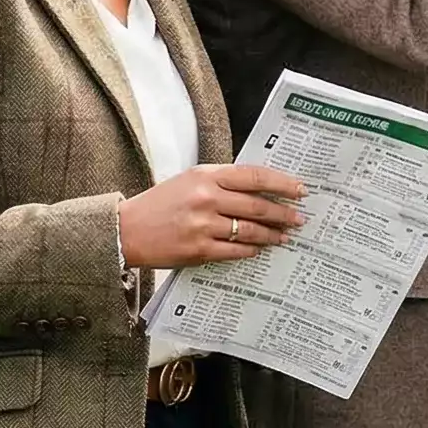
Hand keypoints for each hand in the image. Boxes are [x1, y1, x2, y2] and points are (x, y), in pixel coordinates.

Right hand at [118, 164, 306, 268]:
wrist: (126, 230)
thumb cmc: (159, 204)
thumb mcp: (189, 181)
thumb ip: (221, 182)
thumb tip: (259, 190)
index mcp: (206, 175)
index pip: (254, 176)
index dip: (282, 183)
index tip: (301, 190)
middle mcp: (206, 198)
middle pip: (258, 205)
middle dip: (284, 213)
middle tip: (300, 219)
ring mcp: (203, 225)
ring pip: (250, 230)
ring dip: (272, 235)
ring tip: (285, 237)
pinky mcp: (198, 250)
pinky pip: (235, 251)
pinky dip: (251, 251)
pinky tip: (260, 250)